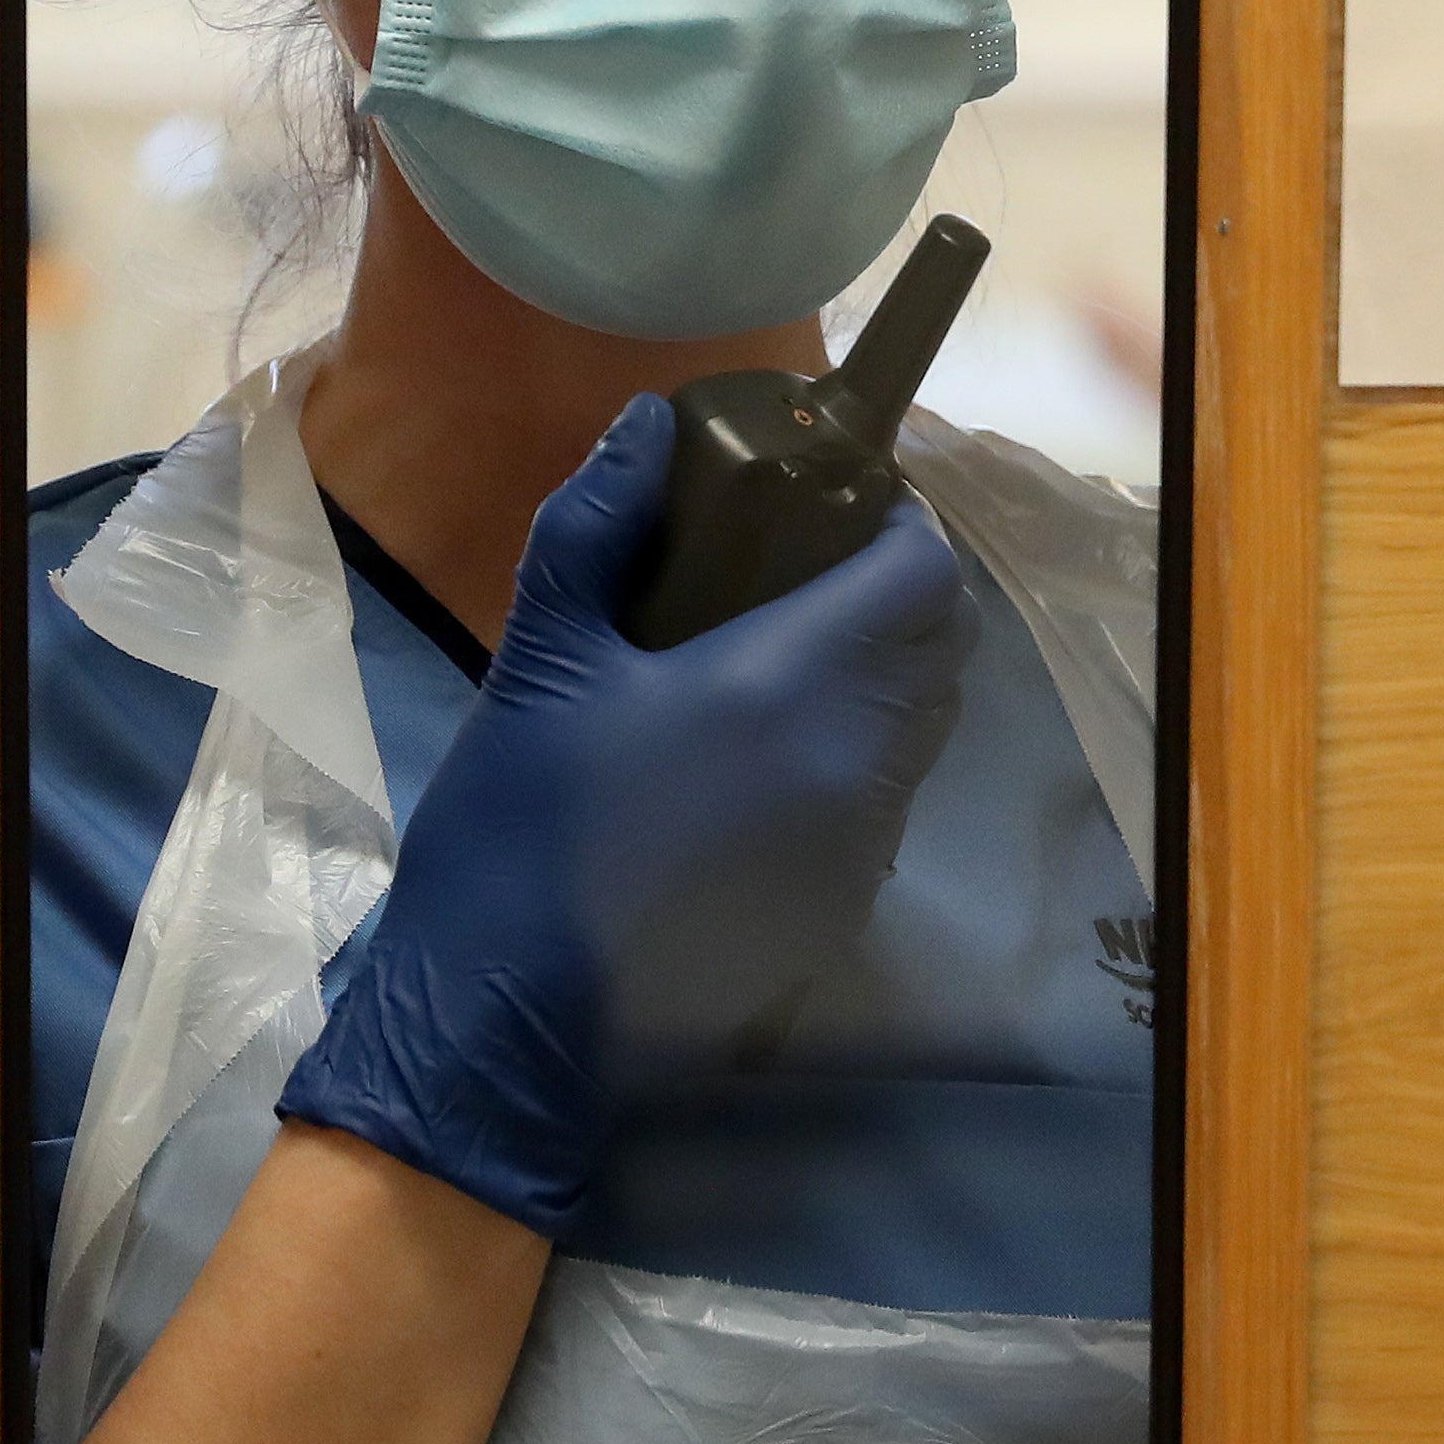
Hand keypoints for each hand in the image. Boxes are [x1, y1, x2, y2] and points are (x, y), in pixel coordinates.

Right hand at [278, 394, 972, 1235]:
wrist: (504, 1020)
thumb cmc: (521, 823)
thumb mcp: (544, 655)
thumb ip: (599, 524)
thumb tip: (648, 423)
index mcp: (796, 684)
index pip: (925, 575)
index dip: (899, 527)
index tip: (837, 508)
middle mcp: (858, 763)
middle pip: (940, 649)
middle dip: (894, 598)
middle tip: (803, 574)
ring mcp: (860, 848)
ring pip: (920, 730)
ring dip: (880, 680)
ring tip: (776, 664)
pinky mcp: (841, 913)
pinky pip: (883, 805)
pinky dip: (853, 762)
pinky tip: (756, 767)